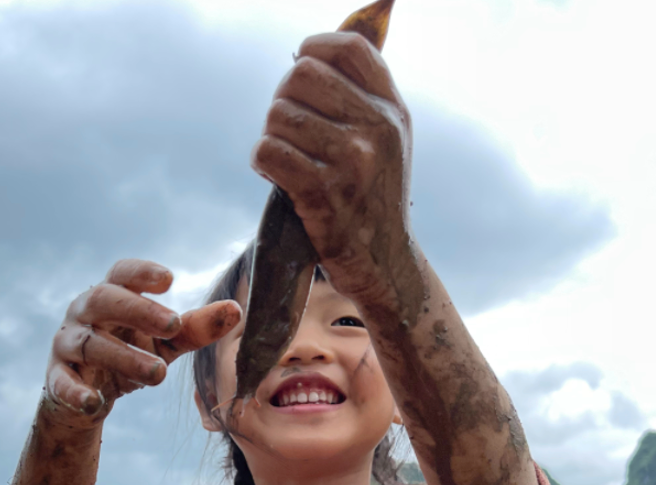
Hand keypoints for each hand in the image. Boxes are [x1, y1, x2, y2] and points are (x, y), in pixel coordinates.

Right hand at [46, 259, 240, 422]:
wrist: (88, 397)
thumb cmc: (129, 354)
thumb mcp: (165, 342)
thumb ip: (194, 327)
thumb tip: (235, 310)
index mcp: (111, 296)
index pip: (122, 273)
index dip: (142, 273)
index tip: (169, 279)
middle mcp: (84, 313)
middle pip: (104, 299)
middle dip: (139, 310)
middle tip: (174, 324)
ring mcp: (67, 344)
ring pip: (92, 344)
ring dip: (126, 357)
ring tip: (159, 373)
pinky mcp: (56, 378)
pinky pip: (62, 383)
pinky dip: (77, 392)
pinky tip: (96, 402)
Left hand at [251, 32, 413, 307]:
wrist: (384, 264)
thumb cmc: (374, 200)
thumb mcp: (388, 143)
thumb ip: (364, 99)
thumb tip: (314, 53)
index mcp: (392, 111)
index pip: (349, 49)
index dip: (314, 49)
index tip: (301, 71)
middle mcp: (377, 129)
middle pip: (301, 76)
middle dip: (283, 100)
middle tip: (288, 131)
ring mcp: (351, 161)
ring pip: (279, 115)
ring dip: (271, 136)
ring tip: (284, 159)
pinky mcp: (322, 193)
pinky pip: (269, 152)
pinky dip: (262, 162)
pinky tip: (274, 175)